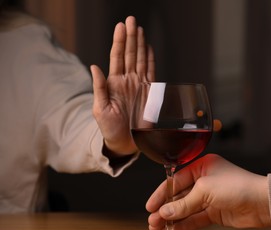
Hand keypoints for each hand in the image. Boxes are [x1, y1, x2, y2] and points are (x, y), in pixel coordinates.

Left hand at [91, 16, 154, 156]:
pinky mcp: (149, 93)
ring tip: (139, 29)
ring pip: (140, 60)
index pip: (117, 57)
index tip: (121, 26)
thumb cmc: (109, 129)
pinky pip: (151, 73)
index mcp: (114, 83)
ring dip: (140, 44)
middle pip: (129, 54)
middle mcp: (127, 81)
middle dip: (131, 36)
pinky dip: (150, 60)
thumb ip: (99, 87)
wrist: (123, 143)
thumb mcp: (100, 109)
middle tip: (131, 20)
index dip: (119, 41)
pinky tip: (148, 48)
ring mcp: (138, 86)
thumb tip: (94, 67)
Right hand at [146, 154, 270, 229]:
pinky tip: (174, 229)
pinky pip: (196, 218)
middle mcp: (205, 181)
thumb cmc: (238, 186)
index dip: (162, 193)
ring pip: (186, 208)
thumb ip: (184, 203)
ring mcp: (210, 198)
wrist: (261, 202)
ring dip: (173, 218)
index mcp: (202, 166)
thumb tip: (165, 212)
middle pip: (179, 196)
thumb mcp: (205, 190)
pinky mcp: (216, 212)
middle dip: (165, 208)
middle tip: (152, 220)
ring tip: (158, 227)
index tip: (151, 205)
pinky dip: (185, 224)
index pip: (176, 180)